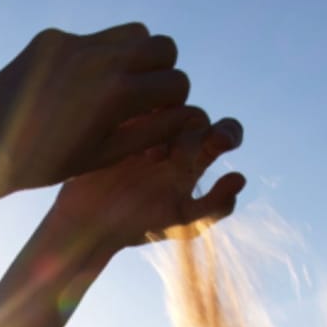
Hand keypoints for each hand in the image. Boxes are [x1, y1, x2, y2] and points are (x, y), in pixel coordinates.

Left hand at [0, 23, 194, 196]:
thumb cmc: (51, 164)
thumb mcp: (107, 155)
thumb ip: (152, 131)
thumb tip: (191, 115)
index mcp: (118, 96)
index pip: (177, 82)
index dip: (176, 102)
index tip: (163, 114)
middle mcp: (100, 60)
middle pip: (163, 47)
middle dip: (162, 71)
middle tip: (146, 95)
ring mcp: (75, 43)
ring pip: (132, 33)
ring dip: (134, 56)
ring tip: (117, 87)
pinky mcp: (53, 37)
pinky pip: (92, 39)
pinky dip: (95, 59)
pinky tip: (74, 88)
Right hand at [48, 111, 245, 253]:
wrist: (85, 222)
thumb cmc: (132, 226)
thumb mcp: (179, 224)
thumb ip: (214, 207)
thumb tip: (241, 177)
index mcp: (192, 161)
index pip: (224, 133)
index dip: (228, 133)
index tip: (216, 144)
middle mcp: (172, 140)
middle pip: (198, 114)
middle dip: (194, 130)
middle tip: (175, 156)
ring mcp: (146, 128)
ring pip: (171, 105)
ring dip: (168, 123)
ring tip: (149, 154)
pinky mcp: (121, 121)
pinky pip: (141, 100)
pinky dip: (145, 110)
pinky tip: (134, 133)